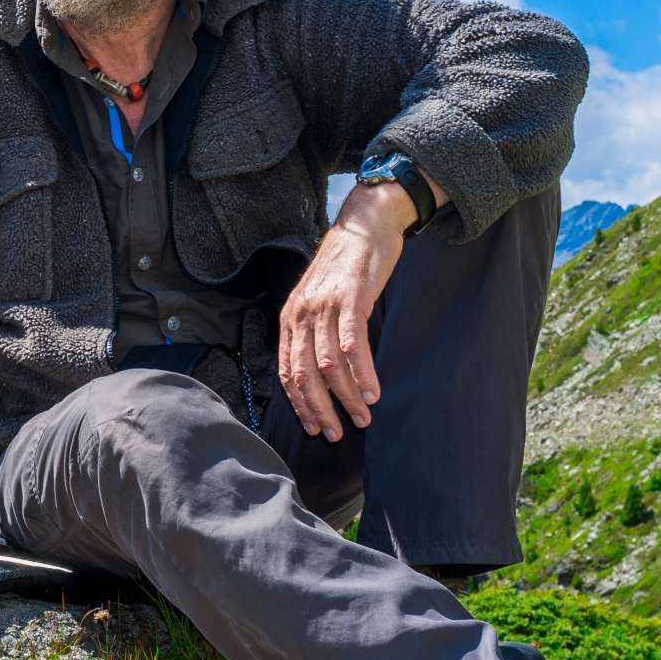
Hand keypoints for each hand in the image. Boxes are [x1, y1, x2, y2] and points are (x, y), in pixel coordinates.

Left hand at [276, 182, 416, 441]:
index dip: (300, 404)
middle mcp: (301, 314)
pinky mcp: (350, 299)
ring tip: (363, 417)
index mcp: (291, 319)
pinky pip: (352, 345)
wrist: (364, 225)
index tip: (315, 427)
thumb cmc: (345, 268)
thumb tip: (321, 372)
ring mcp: (324, 306)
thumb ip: (315, 331)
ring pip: (328, 365)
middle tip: (337, 434)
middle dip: (321, 410)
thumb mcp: (319, 300)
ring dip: (346, 397)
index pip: (287, 371)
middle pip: (304, 374)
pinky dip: (362, 373)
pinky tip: (372, 391)